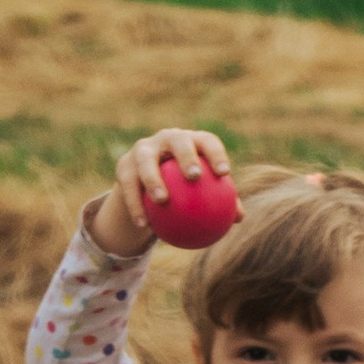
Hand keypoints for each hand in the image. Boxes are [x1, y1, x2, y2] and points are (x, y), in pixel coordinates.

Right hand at [91, 125, 233, 260]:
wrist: (147, 186)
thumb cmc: (184, 191)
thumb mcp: (200, 195)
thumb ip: (220, 202)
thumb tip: (239, 218)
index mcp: (191, 142)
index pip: (207, 142)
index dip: (216, 153)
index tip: (224, 173)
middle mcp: (167, 139)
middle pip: (178, 141)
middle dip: (186, 155)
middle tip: (194, 177)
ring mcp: (144, 149)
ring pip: (146, 160)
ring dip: (153, 178)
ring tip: (162, 200)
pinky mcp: (124, 164)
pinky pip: (128, 186)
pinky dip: (135, 205)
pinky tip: (143, 224)